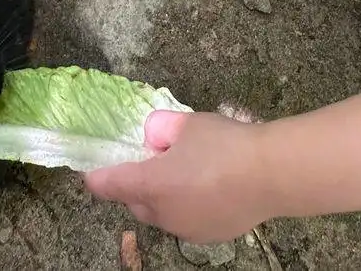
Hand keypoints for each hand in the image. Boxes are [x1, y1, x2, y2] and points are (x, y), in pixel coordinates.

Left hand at [84, 111, 272, 243]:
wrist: (270, 174)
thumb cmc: (224, 144)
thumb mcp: (187, 123)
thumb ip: (161, 128)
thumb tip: (153, 137)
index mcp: (151, 186)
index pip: (110, 185)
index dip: (97, 177)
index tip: (90, 172)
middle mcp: (164, 215)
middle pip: (136, 202)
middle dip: (136, 185)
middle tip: (153, 160)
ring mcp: (187, 230)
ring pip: (162, 214)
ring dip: (163, 196)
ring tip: (186, 171)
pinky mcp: (210, 237)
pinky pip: (186, 220)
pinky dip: (186, 206)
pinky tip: (208, 187)